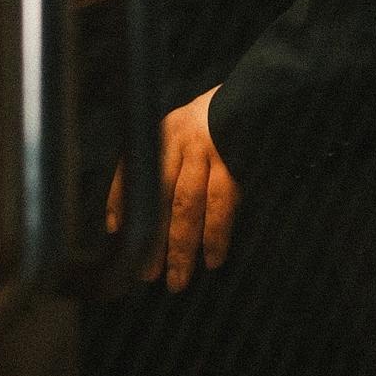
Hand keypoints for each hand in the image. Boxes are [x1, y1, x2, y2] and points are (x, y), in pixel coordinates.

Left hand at [110, 89, 238, 289]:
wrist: (260, 96)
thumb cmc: (217, 120)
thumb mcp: (184, 129)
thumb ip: (164, 160)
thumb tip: (132, 212)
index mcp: (164, 132)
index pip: (132, 169)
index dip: (120, 202)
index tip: (115, 232)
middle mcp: (180, 140)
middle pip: (159, 197)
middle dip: (152, 239)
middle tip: (147, 274)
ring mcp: (208, 150)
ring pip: (188, 207)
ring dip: (182, 247)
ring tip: (178, 279)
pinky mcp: (234, 161)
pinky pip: (223, 205)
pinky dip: (216, 235)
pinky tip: (213, 258)